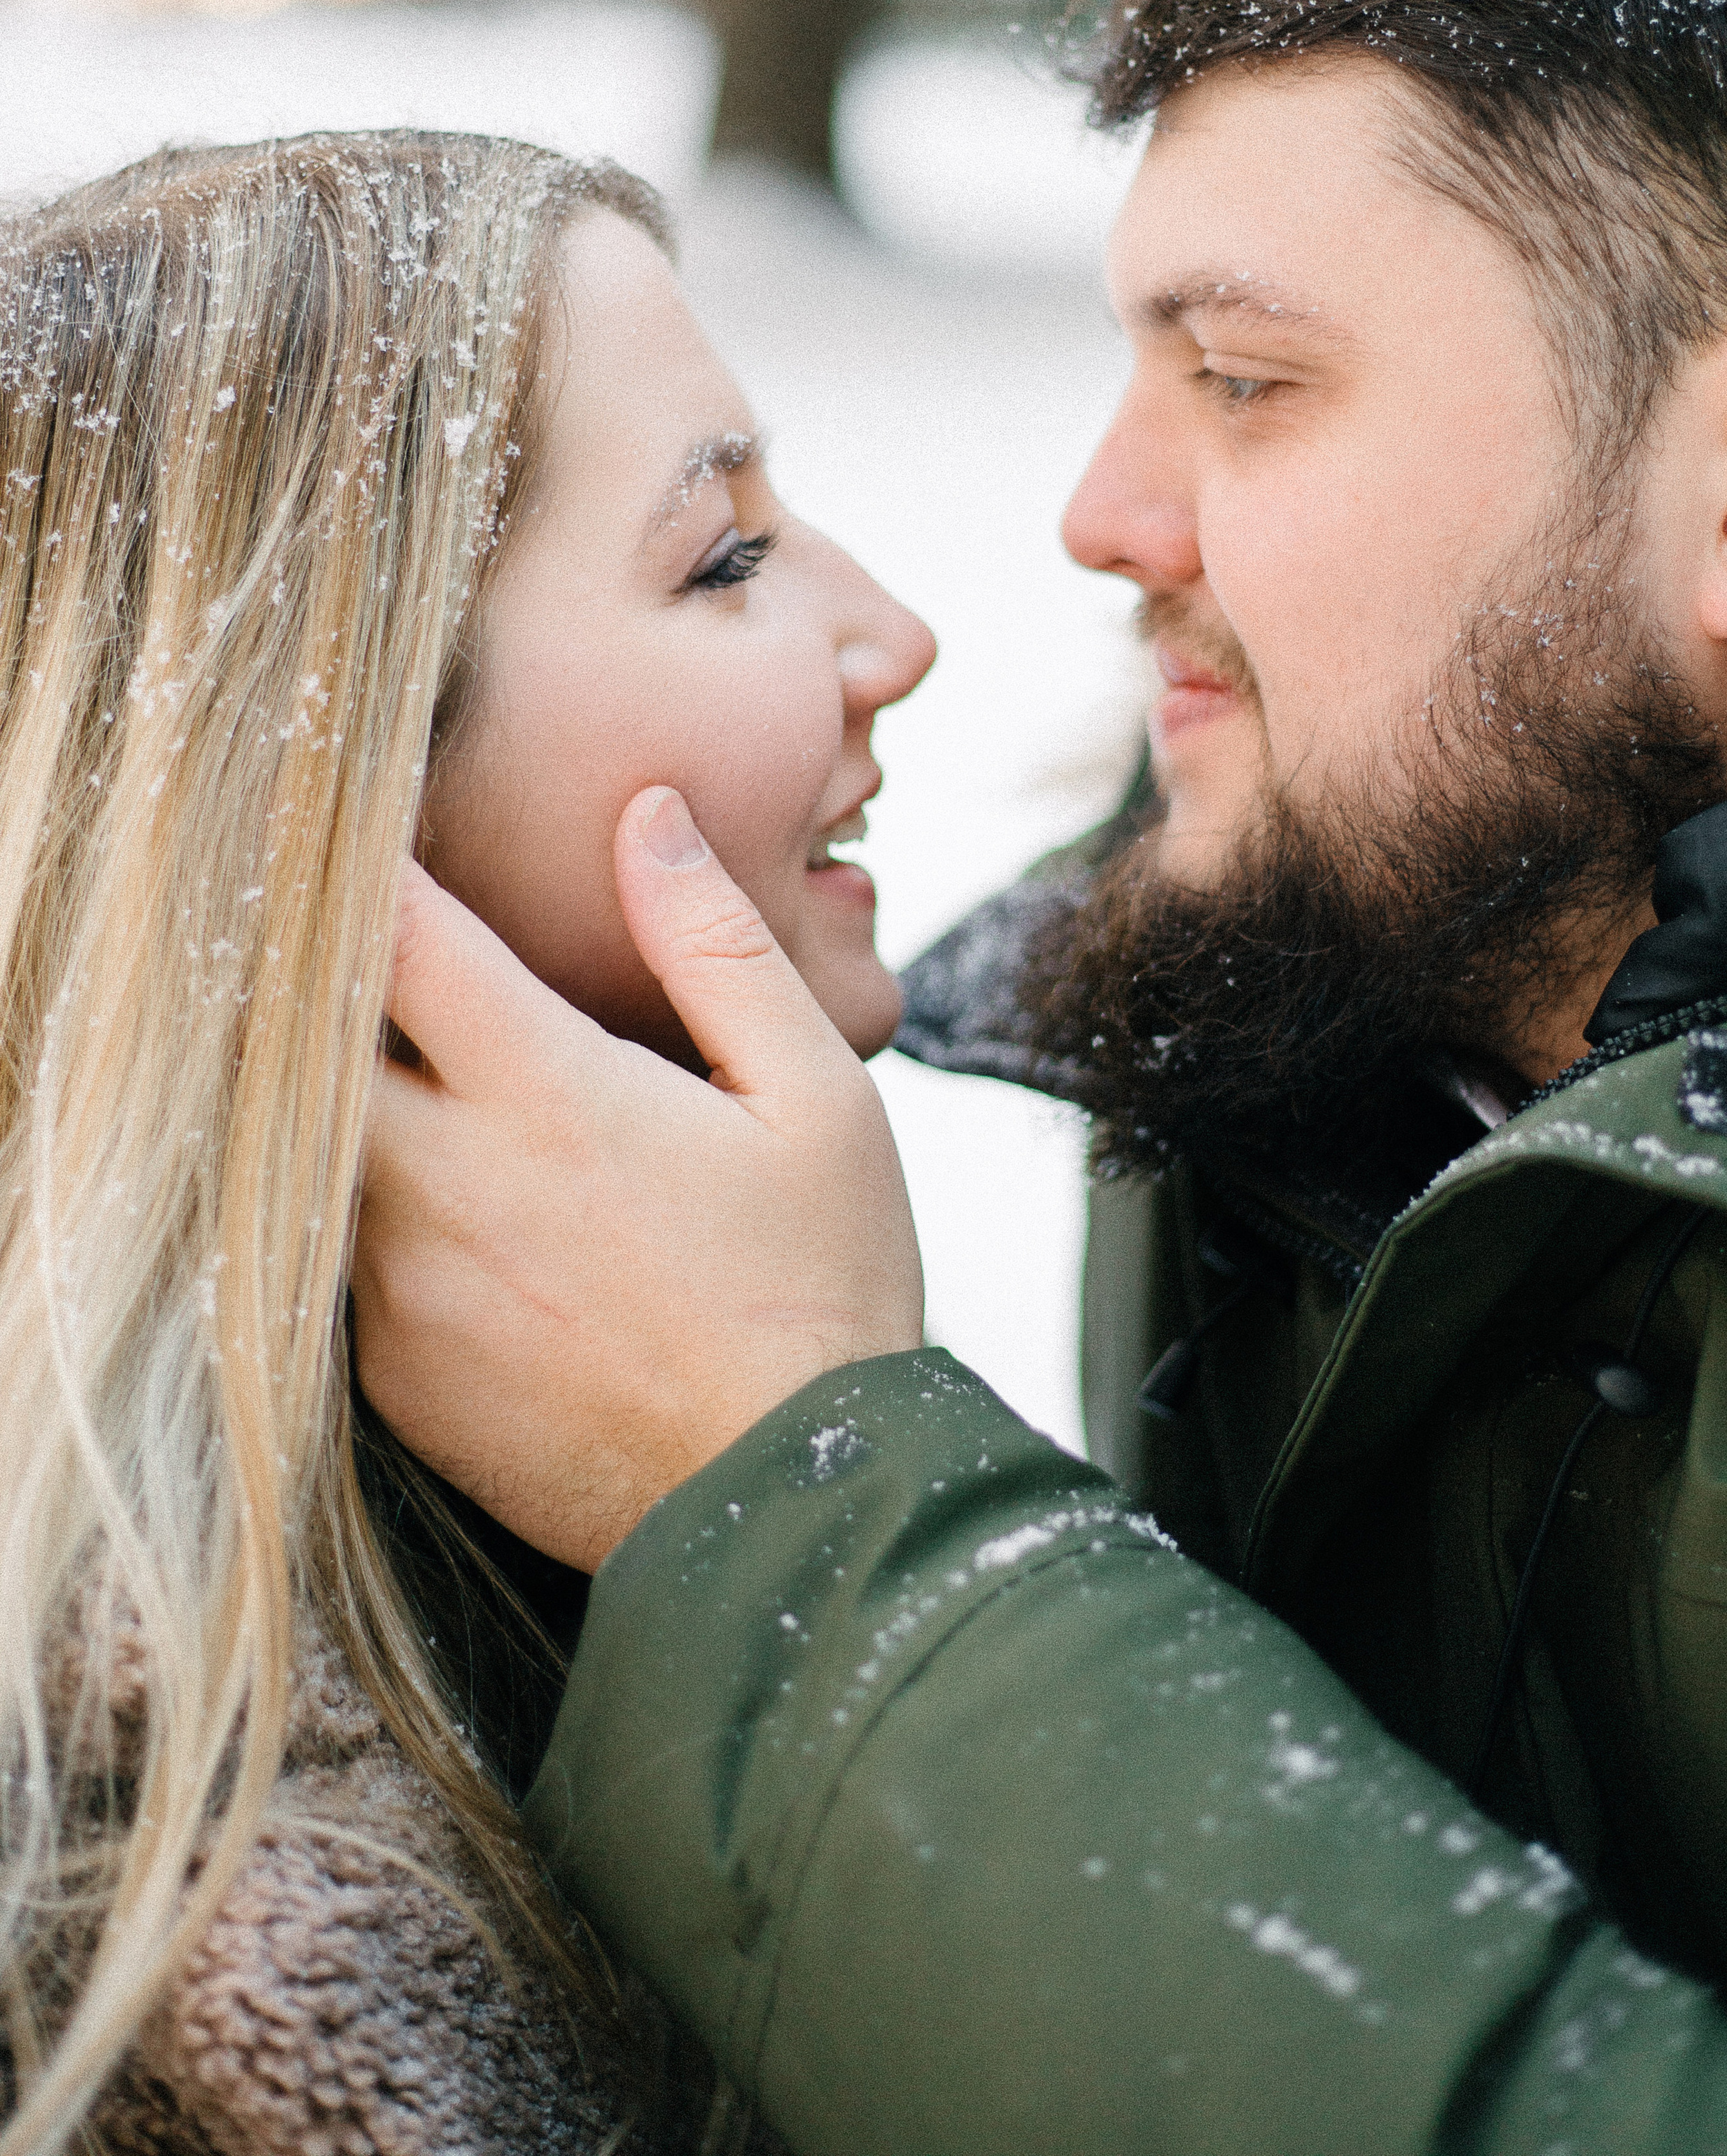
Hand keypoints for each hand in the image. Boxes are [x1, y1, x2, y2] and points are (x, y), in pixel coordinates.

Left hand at [353, 789, 923, 1569]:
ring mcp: (405, 1289)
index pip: (395, 933)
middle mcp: (446, 1183)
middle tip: (345, 938)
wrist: (791, 1510)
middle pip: (305, 1040)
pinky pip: (345, 1258)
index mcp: (547, 1092)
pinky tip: (452, 1207)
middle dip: (314, 978)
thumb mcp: (813, 1094)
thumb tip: (644, 813)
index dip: (358, 859)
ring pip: (313, 1151)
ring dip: (342, 1096)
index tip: (354, 818)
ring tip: (398, 1065)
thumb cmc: (825, 1284)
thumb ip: (714, 942)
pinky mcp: (394, 1374)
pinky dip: (376, 1210)